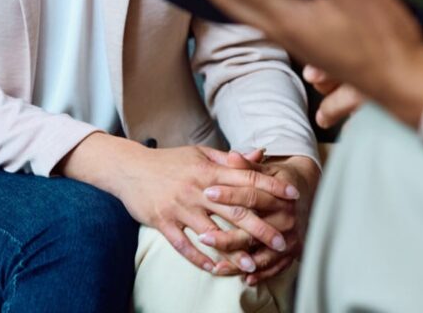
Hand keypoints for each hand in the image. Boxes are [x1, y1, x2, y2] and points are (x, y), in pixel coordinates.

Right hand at [62, 136, 300, 274]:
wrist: (129, 167)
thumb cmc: (169, 161)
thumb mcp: (200, 154)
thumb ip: (230, 158)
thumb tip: (260, 154)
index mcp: (209, 169)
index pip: (247, 178)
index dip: (272, 187)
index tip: (293, 196)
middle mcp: (197, 188)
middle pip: (235, 209)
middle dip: (261, 227)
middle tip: (283, 241)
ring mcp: (180, 207)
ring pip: (211, 232)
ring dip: (233, 250)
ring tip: (252, 265)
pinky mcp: (163, 222)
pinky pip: (184, 245)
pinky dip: (200, 258)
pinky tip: (215, 269)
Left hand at [199, 151, 319, 285]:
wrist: (308, 192)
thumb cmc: (280, 179)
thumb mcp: (267, 170)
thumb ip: (248, 167)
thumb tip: (232, 155)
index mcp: (280, 196)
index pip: (252, 195)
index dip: (229, 194)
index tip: (207, 192)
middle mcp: (287, 219)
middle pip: (254, 231)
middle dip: (227, 236)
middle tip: (202, 237)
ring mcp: (291, 239)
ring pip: (262, 255)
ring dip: (238, 262)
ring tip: (215, 266)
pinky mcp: (293, 253)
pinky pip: (275, 268)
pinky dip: (260, 275)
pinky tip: (242, 278)